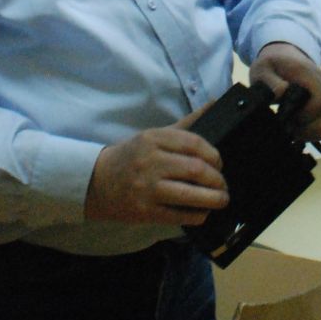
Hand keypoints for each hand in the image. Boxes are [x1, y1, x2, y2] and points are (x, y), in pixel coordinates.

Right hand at [84, 113, 228, 225]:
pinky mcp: (144, 211)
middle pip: (195, 169)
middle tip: (223, 185)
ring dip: (213, 199)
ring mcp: (146, 188)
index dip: (214, 155)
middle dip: (217, 179)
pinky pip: (178, 215)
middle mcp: (150, 161)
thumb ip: (186, 124)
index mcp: (154, 138)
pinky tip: (204, 212)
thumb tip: (215, 103)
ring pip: (189, 194)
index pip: (194, 143)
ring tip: (221, 199)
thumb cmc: (132, 156)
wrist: (97, 182)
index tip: (220, 163)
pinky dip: (197, 215)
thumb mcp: (154, 135)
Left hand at [250, 42, 320, 142]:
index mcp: (312, 76)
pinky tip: (297, 124)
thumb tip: (283, 93)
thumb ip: (271, 82)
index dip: (304, 117)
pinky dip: (311, 131)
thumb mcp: (263, 70)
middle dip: (305, 131)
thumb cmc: (273, 65)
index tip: (286, 120)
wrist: (286, 56)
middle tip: (286, 127)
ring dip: (308, 133)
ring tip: (290, 125)